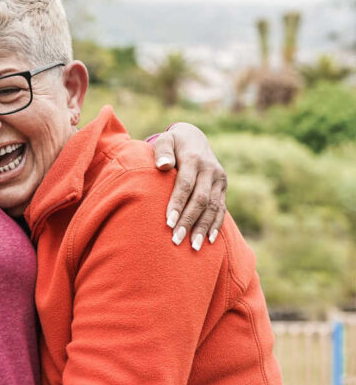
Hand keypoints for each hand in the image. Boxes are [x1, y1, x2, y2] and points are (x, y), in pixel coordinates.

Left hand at [152, 123, 226, 250]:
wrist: (194, 138)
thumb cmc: (172, 143)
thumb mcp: (165, 140)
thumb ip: (162, 151)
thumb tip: (163, 165)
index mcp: (194, 159)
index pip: (186, 185)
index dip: (178, 204)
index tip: (168, 223)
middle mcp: (210, 170)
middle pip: (200, 200)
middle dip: (189, 221)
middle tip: (176, 240)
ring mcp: (219, 179)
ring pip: (213, 207)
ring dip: (203, 228)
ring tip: (192, 247)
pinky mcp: (223, 187)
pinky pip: (221, 208)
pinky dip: (215, 225)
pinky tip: (208, 240)